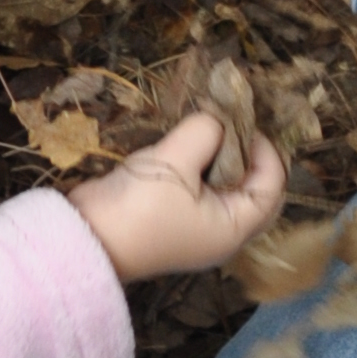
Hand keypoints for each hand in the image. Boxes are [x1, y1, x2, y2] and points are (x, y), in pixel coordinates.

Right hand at [74, 112, 288, 281]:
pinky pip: (200, 184)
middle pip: (253, 185)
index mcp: (234, 228)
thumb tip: (215, 121)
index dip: (265, 149)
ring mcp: (197, 224)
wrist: (84, 237)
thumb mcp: (176, 161)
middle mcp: (222, 230)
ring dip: (220, 154)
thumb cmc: (138, 208)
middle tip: (229, 120)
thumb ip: (205, 133)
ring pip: (225, 183)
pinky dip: (199, 162)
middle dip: (245, 151)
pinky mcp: (174, 214)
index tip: (242, 120)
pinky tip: (185, 141)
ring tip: (207, 124)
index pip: (272, 185)